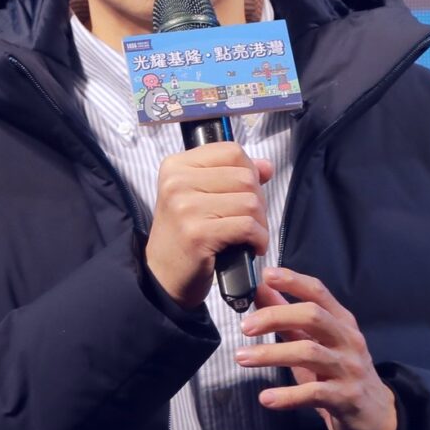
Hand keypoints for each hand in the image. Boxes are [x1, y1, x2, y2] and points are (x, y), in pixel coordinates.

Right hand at [144, 142, 273, 308]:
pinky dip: (259, 239)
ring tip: (250, 237)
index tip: (244, 195)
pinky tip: (252, 248)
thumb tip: (266, 166)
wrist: (163, 277)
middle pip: (245, 177)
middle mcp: (177, 182)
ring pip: (250, 202)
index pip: (231, 151)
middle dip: (258, 202)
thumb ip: (232, 176)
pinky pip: (248, 227)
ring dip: (261, 223)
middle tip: (250, 222)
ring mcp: (185, 208)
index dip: (249, 172)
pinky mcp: (197, 234)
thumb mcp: (202, 198)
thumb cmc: (185, 236)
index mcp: (176, 166)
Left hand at [234, 267, 396, 429]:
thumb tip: (260, 291)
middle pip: (313, 316)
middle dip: (276, 317)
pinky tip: (266, 398)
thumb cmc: (339, 374)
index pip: (318, 292)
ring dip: (272, 354)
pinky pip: (314, 393)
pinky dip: (287, 395)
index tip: (266, 274)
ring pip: (309, 352)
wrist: (375, 416)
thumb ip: (288, 319)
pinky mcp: (346, 397)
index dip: (293, 280)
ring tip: (242, 358)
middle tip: (245, 326)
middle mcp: (347, 340)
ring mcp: (349, 368)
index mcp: (341, 322)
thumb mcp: (316, 343)